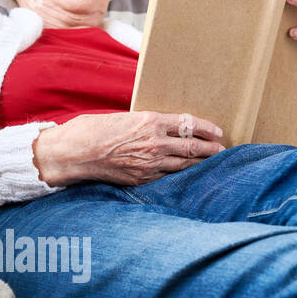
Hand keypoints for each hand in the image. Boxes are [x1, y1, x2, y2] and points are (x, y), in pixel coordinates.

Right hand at [32, 111, 223, 187]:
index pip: (188, 124)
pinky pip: (167, 177)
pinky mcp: (141, 179)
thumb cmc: (92, 130)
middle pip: (192, 146)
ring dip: (200, 164)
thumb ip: (145, 124)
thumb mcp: (124, 118)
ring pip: (183, 165)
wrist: (74, 153)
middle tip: (222, 150)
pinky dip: (180, 175)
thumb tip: (161, 129)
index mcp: (150, 121)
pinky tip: (187, 175)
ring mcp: (149, 164)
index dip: (206, 128)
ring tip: (211, 163)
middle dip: (210, 149)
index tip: (217, 131)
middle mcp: (154, 143)